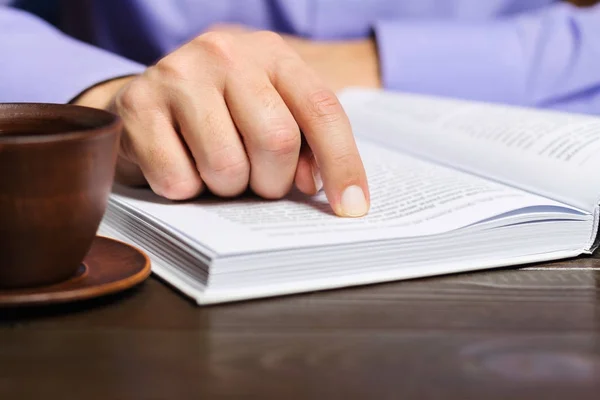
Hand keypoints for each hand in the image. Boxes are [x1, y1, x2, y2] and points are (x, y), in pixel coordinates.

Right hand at [74, 30, 369, 216]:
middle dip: (272, 181)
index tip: (353, 208)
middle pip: (276, 140)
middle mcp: (225, 53)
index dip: (343, 165)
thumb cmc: (224, 112)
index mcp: (271, 54)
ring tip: (216, 168)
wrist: (150, 96)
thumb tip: (311, 186)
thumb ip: (304, 143)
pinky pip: (178, 180)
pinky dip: (186, 189)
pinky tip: (181, 164)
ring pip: (225, 167)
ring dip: (227, 187)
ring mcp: (177, 74)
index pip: (322, 111)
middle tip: (258, 181)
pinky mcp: (138, 106)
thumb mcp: (272, 111)